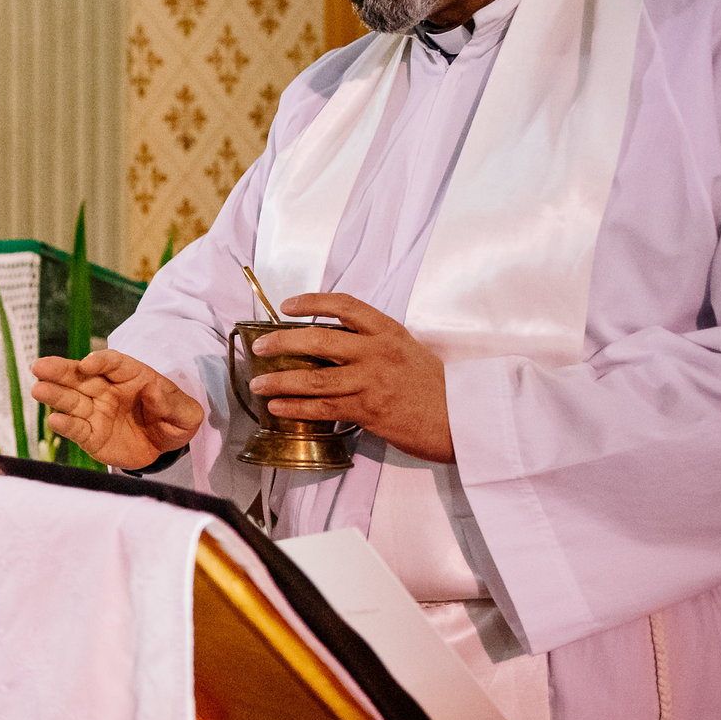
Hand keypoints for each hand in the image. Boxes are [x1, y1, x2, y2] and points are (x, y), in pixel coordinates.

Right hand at [29, 350, 205, 469]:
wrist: (164, 448)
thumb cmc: (174, 422)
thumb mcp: (186, 414)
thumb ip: (172, 402)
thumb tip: (154, 389)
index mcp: (131, 375)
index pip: (112, 362)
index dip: (99, 361)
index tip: (87, 365)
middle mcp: (107, 390)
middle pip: (81, 376)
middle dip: (61, 370)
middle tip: (40, 366)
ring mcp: (96, 411)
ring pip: (71, 400)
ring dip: (54, 394)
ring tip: (38, 389)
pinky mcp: (90, 435)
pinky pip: (75, 428)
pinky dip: (65, 425)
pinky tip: (54, 420)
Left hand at [250, 294, 452, 462]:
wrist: (462, 418)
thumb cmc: (432, 386)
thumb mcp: (406, 350)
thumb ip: (371, 343)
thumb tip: (327, 344)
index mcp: (388, 331)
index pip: (346, 305)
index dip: (313, 301)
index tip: (287, 304)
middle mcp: (378, 352)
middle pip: (319, 339)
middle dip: (281, 342)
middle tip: (259, 346)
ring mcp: (372, 381)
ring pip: (314, 378)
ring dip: (280, 382)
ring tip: (258, 384)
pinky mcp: (369, 410)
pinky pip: (323, 407)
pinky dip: (296, 408)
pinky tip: (278, 408)